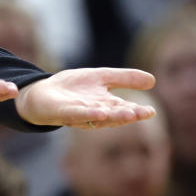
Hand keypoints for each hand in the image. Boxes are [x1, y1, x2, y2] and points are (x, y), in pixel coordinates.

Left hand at [15, 67, 155, 128]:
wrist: (42, 91)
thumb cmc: (72, 88)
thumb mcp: (101, 77)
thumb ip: (124, 78)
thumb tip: (153, 80)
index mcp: (105, 105)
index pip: (124, 109)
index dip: (137, 111)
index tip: (151, 111)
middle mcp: (95, 113)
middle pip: (114, 115)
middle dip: (128, 115)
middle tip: (144, 114)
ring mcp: (79, 114)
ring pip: (99, 117)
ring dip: (113, 116)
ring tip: (129, 114)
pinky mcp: (63, 113)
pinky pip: (77, 115)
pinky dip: (89, 114)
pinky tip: (100, 112)